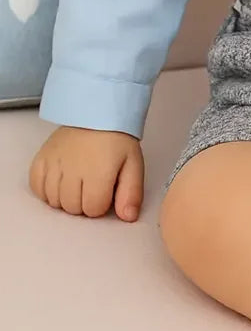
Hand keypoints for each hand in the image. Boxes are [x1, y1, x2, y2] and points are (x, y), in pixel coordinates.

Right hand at [29, 126, 144, 220]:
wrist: (95, 112)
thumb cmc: (116, 140)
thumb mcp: (133, 164)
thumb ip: (132, 193)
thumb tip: (127, 217)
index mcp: (98, 173)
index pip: (93, 210)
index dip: (102, 203)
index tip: (106, 189)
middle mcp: (72, 170)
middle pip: (72, 208)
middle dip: (84, 202)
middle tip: (92, 184)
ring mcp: (53, 164)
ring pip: (54, 201)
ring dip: (66, 198)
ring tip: (77, 182)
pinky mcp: (41, 159)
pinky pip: (36, 187)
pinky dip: (46, 190)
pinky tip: (59, 182)